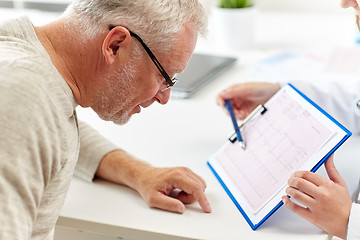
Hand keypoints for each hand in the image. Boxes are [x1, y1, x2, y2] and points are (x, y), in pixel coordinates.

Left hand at [96, 150, 210, 213]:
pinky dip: (189, 191)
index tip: (207, 208)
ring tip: (176, 194)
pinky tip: (179, 191)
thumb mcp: (154, 199)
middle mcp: (183, 171)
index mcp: (176, 176)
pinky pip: (195, 184)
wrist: (144, 175)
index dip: (203, 200)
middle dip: (190, 198)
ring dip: (190, 194)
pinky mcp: (186, 172)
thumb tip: (182, 208)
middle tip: (176, 198)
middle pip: (198, 188)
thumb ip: (169, 204)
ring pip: (198, 186)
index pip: (196, 188)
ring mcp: (185, 170)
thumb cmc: (148, 185)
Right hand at [216, 82, 279, 118]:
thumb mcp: (248, 89)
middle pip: (225, 107)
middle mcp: (235, 98)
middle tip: (235, 112)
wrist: (275, 95)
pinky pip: (238, 117)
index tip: (222, 105)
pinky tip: (245, 115)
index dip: (219, 100)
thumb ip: (234, 92)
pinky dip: (241, 118)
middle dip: (228, 110)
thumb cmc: (263, 88)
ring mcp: (240, 106)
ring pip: (231, 113)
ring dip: (235, 115)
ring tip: (242, 114)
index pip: (221, 96)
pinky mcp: (245, 112)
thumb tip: (221, 94)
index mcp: (234, 90)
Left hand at [282, 156, 351, 238]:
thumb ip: (331, 169)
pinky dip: (287, 202)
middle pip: (299, 183)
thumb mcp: (340, 184)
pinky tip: (286, 199)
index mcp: (327, 186)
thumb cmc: (344, 204)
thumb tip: (328, 156)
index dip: (297, 173)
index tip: (295, 175)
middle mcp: (321, 195)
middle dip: (291, 180)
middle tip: (290, 181)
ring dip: (289, 190)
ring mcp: (316, 206)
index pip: (306, 174)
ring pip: (295, 194)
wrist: (349, 222)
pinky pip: (295, 208)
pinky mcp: (312, 217)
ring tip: (289, 189)